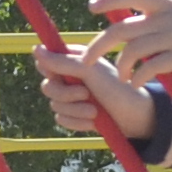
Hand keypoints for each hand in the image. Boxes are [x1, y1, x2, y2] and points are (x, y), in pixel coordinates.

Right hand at [30, 42, 153, 138]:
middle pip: (47, 86)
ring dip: (75, 110)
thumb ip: (62, 61)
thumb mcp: (90, 71)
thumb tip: (35, 49)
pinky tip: (92, 121)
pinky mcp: (75, 115)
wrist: (136, 116)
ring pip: (54, 105)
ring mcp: (73, 97)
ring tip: (95, 111)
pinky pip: (62, 119)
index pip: (47, 61)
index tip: (64, 75)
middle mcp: (71, 77)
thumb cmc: (117, 88)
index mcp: (75, 60)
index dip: (52, 71)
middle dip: (65, 94)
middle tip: (85, 94)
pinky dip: (77, 122)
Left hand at [81, 0, 171, 80]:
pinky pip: (153, 67)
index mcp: (165, 2)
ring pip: (134, 50)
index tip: (91, 7)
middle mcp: (167, 16)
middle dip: (99, 46)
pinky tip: (136, 82)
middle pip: (122, 29)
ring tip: (120, 76)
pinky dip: (140, 76)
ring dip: (121, 66)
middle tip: (85, 60)